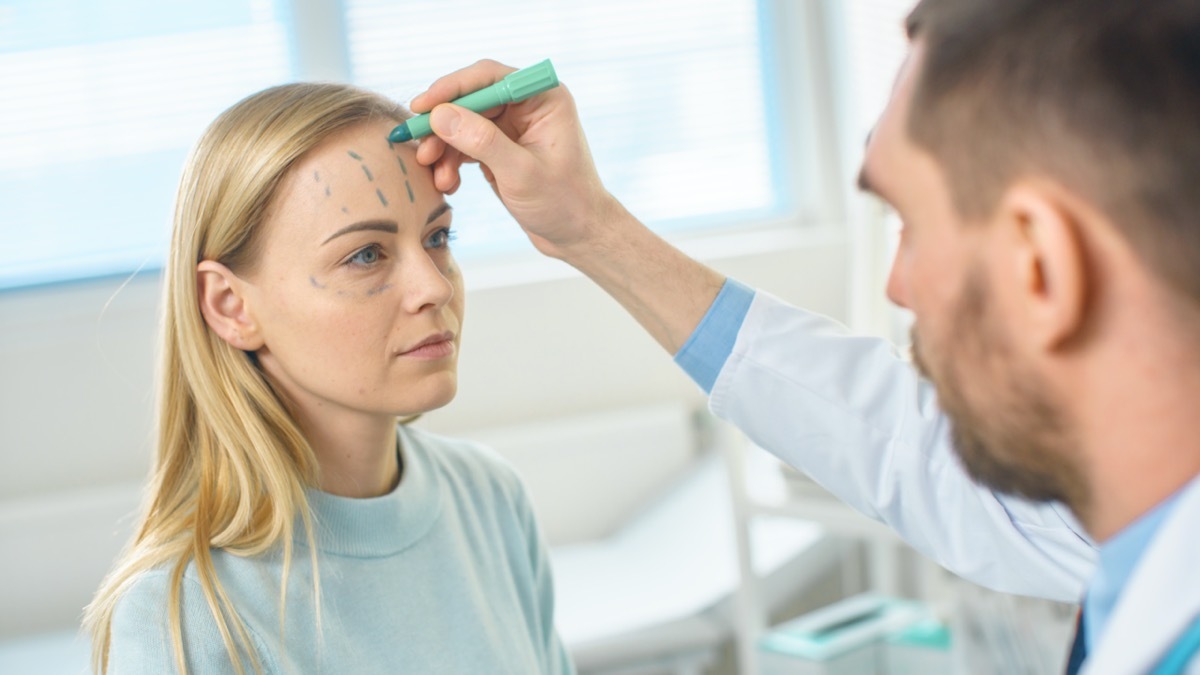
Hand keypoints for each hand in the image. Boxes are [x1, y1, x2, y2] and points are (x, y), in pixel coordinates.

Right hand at [411, 59, 618, 257]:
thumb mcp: (521, 173)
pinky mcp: (500, 147)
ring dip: (443, 149)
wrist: (577, 235)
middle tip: (419, 149)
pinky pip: (465, 144)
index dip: (452, 89)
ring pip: (462, 124)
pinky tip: (448, 184)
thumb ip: (482, 142)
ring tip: (436, 177)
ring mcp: (512, 127)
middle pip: (470, 100)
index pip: (489, 77)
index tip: (422, 107)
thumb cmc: (564, 203)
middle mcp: (527, 105)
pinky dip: (452, 162)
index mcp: (543, 98)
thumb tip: (440, 115)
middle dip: (442, 126)